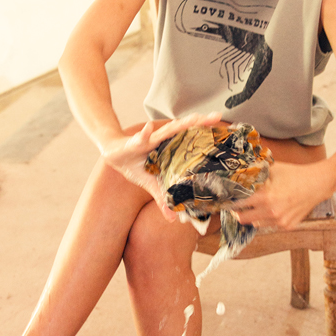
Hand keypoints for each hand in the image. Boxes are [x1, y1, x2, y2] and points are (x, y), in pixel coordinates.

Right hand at [101, 112, 222, 217]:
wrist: (112, 153)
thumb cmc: (134, 165)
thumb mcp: (149, 184)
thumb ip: (162, 197)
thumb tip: (173, 220)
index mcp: (168, 147)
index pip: (190, 138)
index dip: (206, 132)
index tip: (222, 127)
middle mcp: (162, 140)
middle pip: (184, 129)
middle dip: (200, 122)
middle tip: (217, 116)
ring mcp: (148, 140)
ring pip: (166, 131)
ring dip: (179, 124)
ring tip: (194, 118)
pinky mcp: (133, 143)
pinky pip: (138, 139)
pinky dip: (142, 135)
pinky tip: (146, 129)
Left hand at [228, 161, 332, 229]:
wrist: (318, 183)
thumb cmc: (295, 174)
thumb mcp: (273, 169)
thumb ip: (256, 173)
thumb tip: (239, 171)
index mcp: (265, 196)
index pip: (239, 204)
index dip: (231, 202)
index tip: (226, 200)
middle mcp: (271, 211)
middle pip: (243, 219)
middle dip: (238, 213)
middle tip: (236, 207)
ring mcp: (280, 221)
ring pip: (256, 223)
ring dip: (253, 216)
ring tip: (255, 206)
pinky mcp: (288, 226)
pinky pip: (270, 225)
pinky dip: (267, 218)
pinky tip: (272, 208)